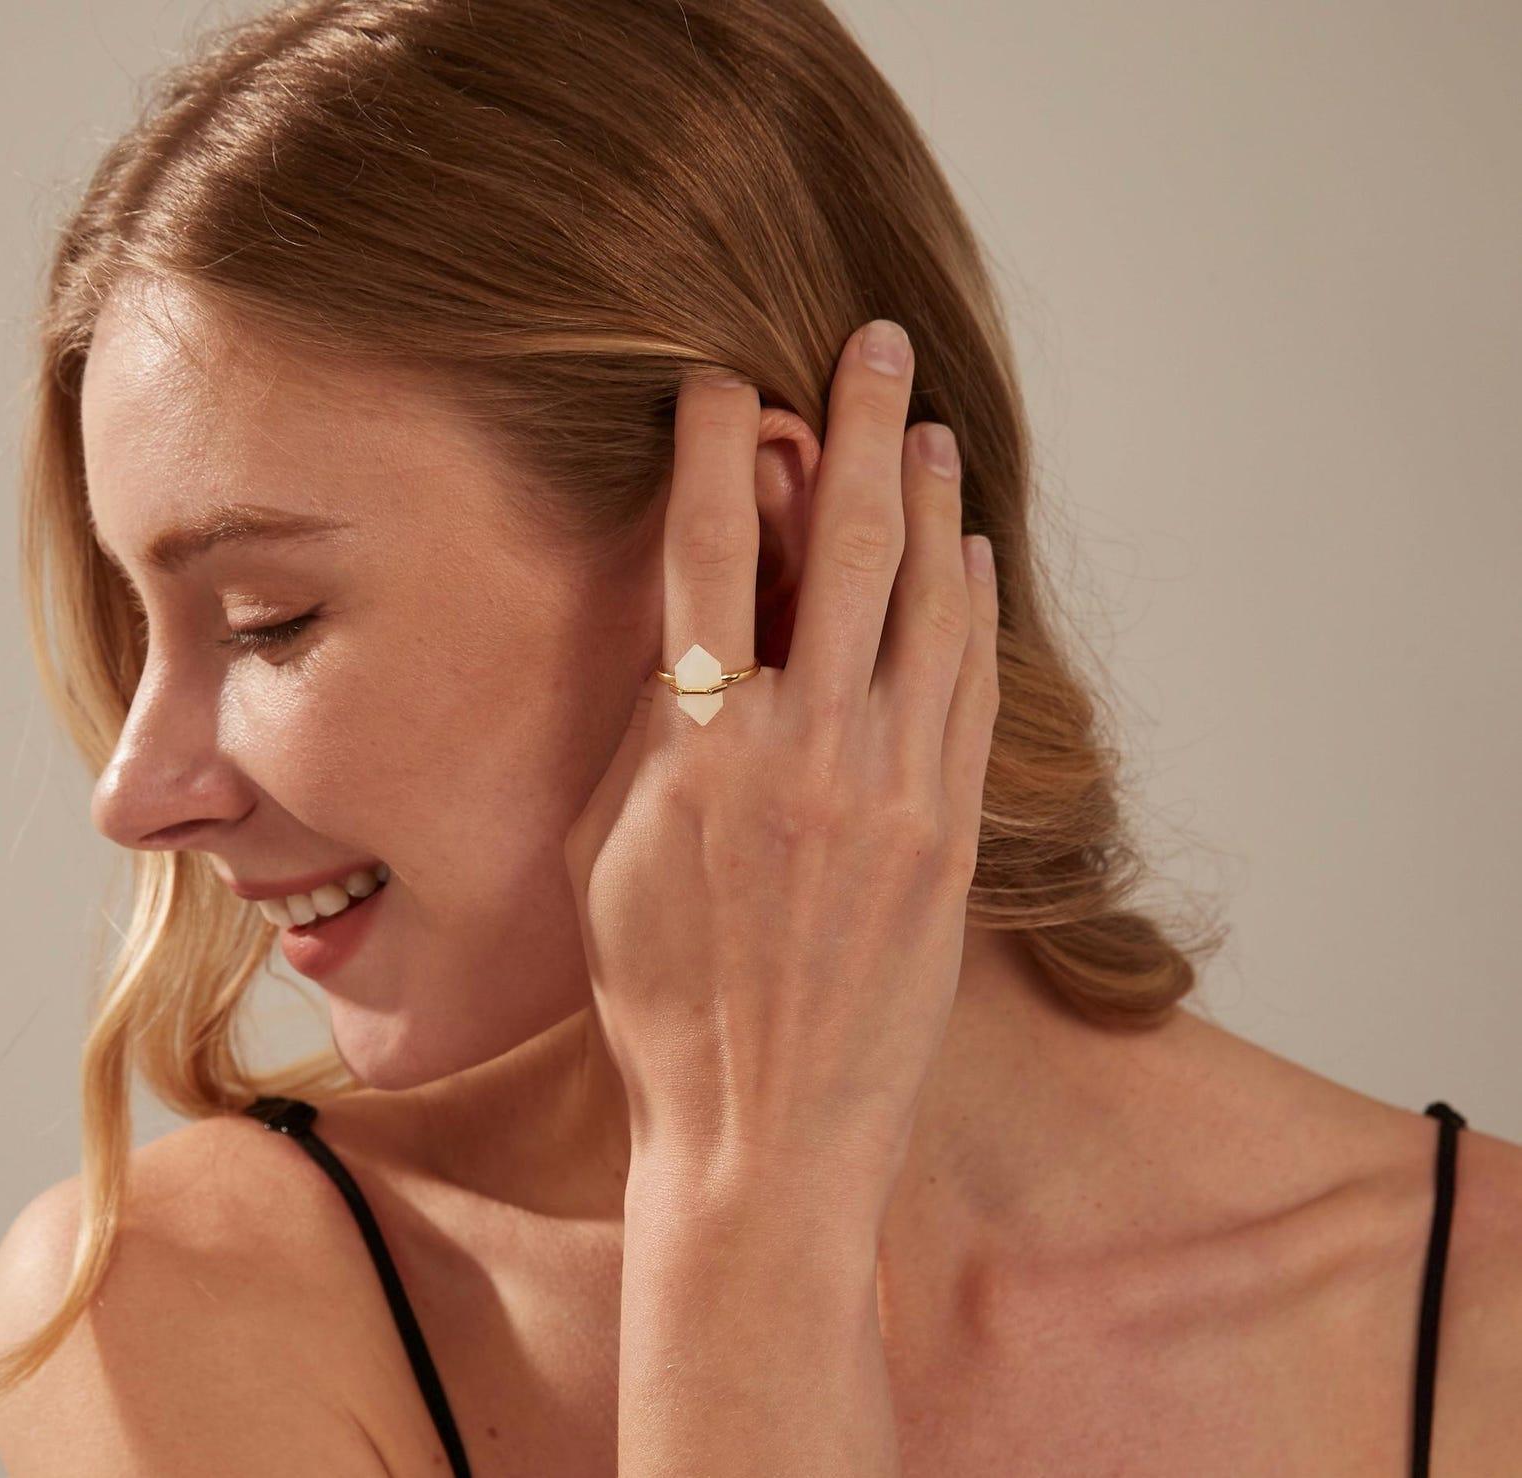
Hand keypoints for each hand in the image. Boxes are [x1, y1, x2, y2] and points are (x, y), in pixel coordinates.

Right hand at [562, 320, 999, 1230]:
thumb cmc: (658, 1004)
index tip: (720, 377)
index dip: (710, 447)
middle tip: (876, 345)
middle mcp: (805, 755)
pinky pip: (973, 690)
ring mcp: (895, 792)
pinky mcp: (953, 834)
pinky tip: (971, 557)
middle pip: (840, 546)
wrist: (765, 1135)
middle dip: (859, 426)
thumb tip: (687, 626)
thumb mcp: (607, 859)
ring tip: (932, 431)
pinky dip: (974, 609)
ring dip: (932, 502)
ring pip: (928, 604)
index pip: (701, 556)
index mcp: (698, 756)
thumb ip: (650, 734)